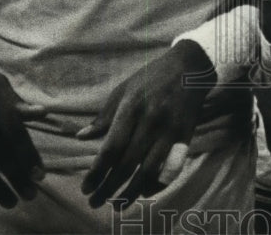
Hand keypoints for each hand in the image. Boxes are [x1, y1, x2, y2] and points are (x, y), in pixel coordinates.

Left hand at [77, 39, 214, 208]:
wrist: (189, 65)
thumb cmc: (151, 77)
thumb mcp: (124, 90)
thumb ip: (104, 116)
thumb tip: (80, 137)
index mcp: (131, 107)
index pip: (111, 148)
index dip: (96, 172)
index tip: (85, 188)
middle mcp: (151, 120)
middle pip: (127, 163)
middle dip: (109, 187)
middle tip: (95, 202)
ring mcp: (170, 129)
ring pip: (149, 170)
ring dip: (131, 192)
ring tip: (117, 205)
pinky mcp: (186, 135)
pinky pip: (172, 167)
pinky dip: (158, 183)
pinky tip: (145, 192)